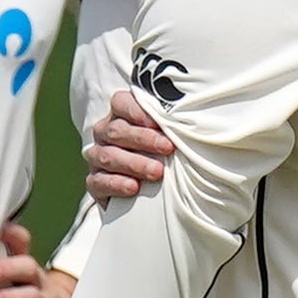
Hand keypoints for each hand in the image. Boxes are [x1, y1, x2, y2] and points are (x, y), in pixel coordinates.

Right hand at [77, 83, 176, 206]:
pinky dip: (117, 183)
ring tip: (157, 172)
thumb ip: (175, 127)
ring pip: (108, 156)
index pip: (120, 103)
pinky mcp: (95, 183)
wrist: (147, 194)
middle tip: (168, 148)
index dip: (138, 111)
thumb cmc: (162, 156)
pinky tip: (134, 187)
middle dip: (144, 139)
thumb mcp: (169, 138)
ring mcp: (97, 158)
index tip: (159, 122)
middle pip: (117, 130)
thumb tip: (202, 121)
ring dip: (134, 163)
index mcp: (120, 116)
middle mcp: (105, 134)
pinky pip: (99, 181)